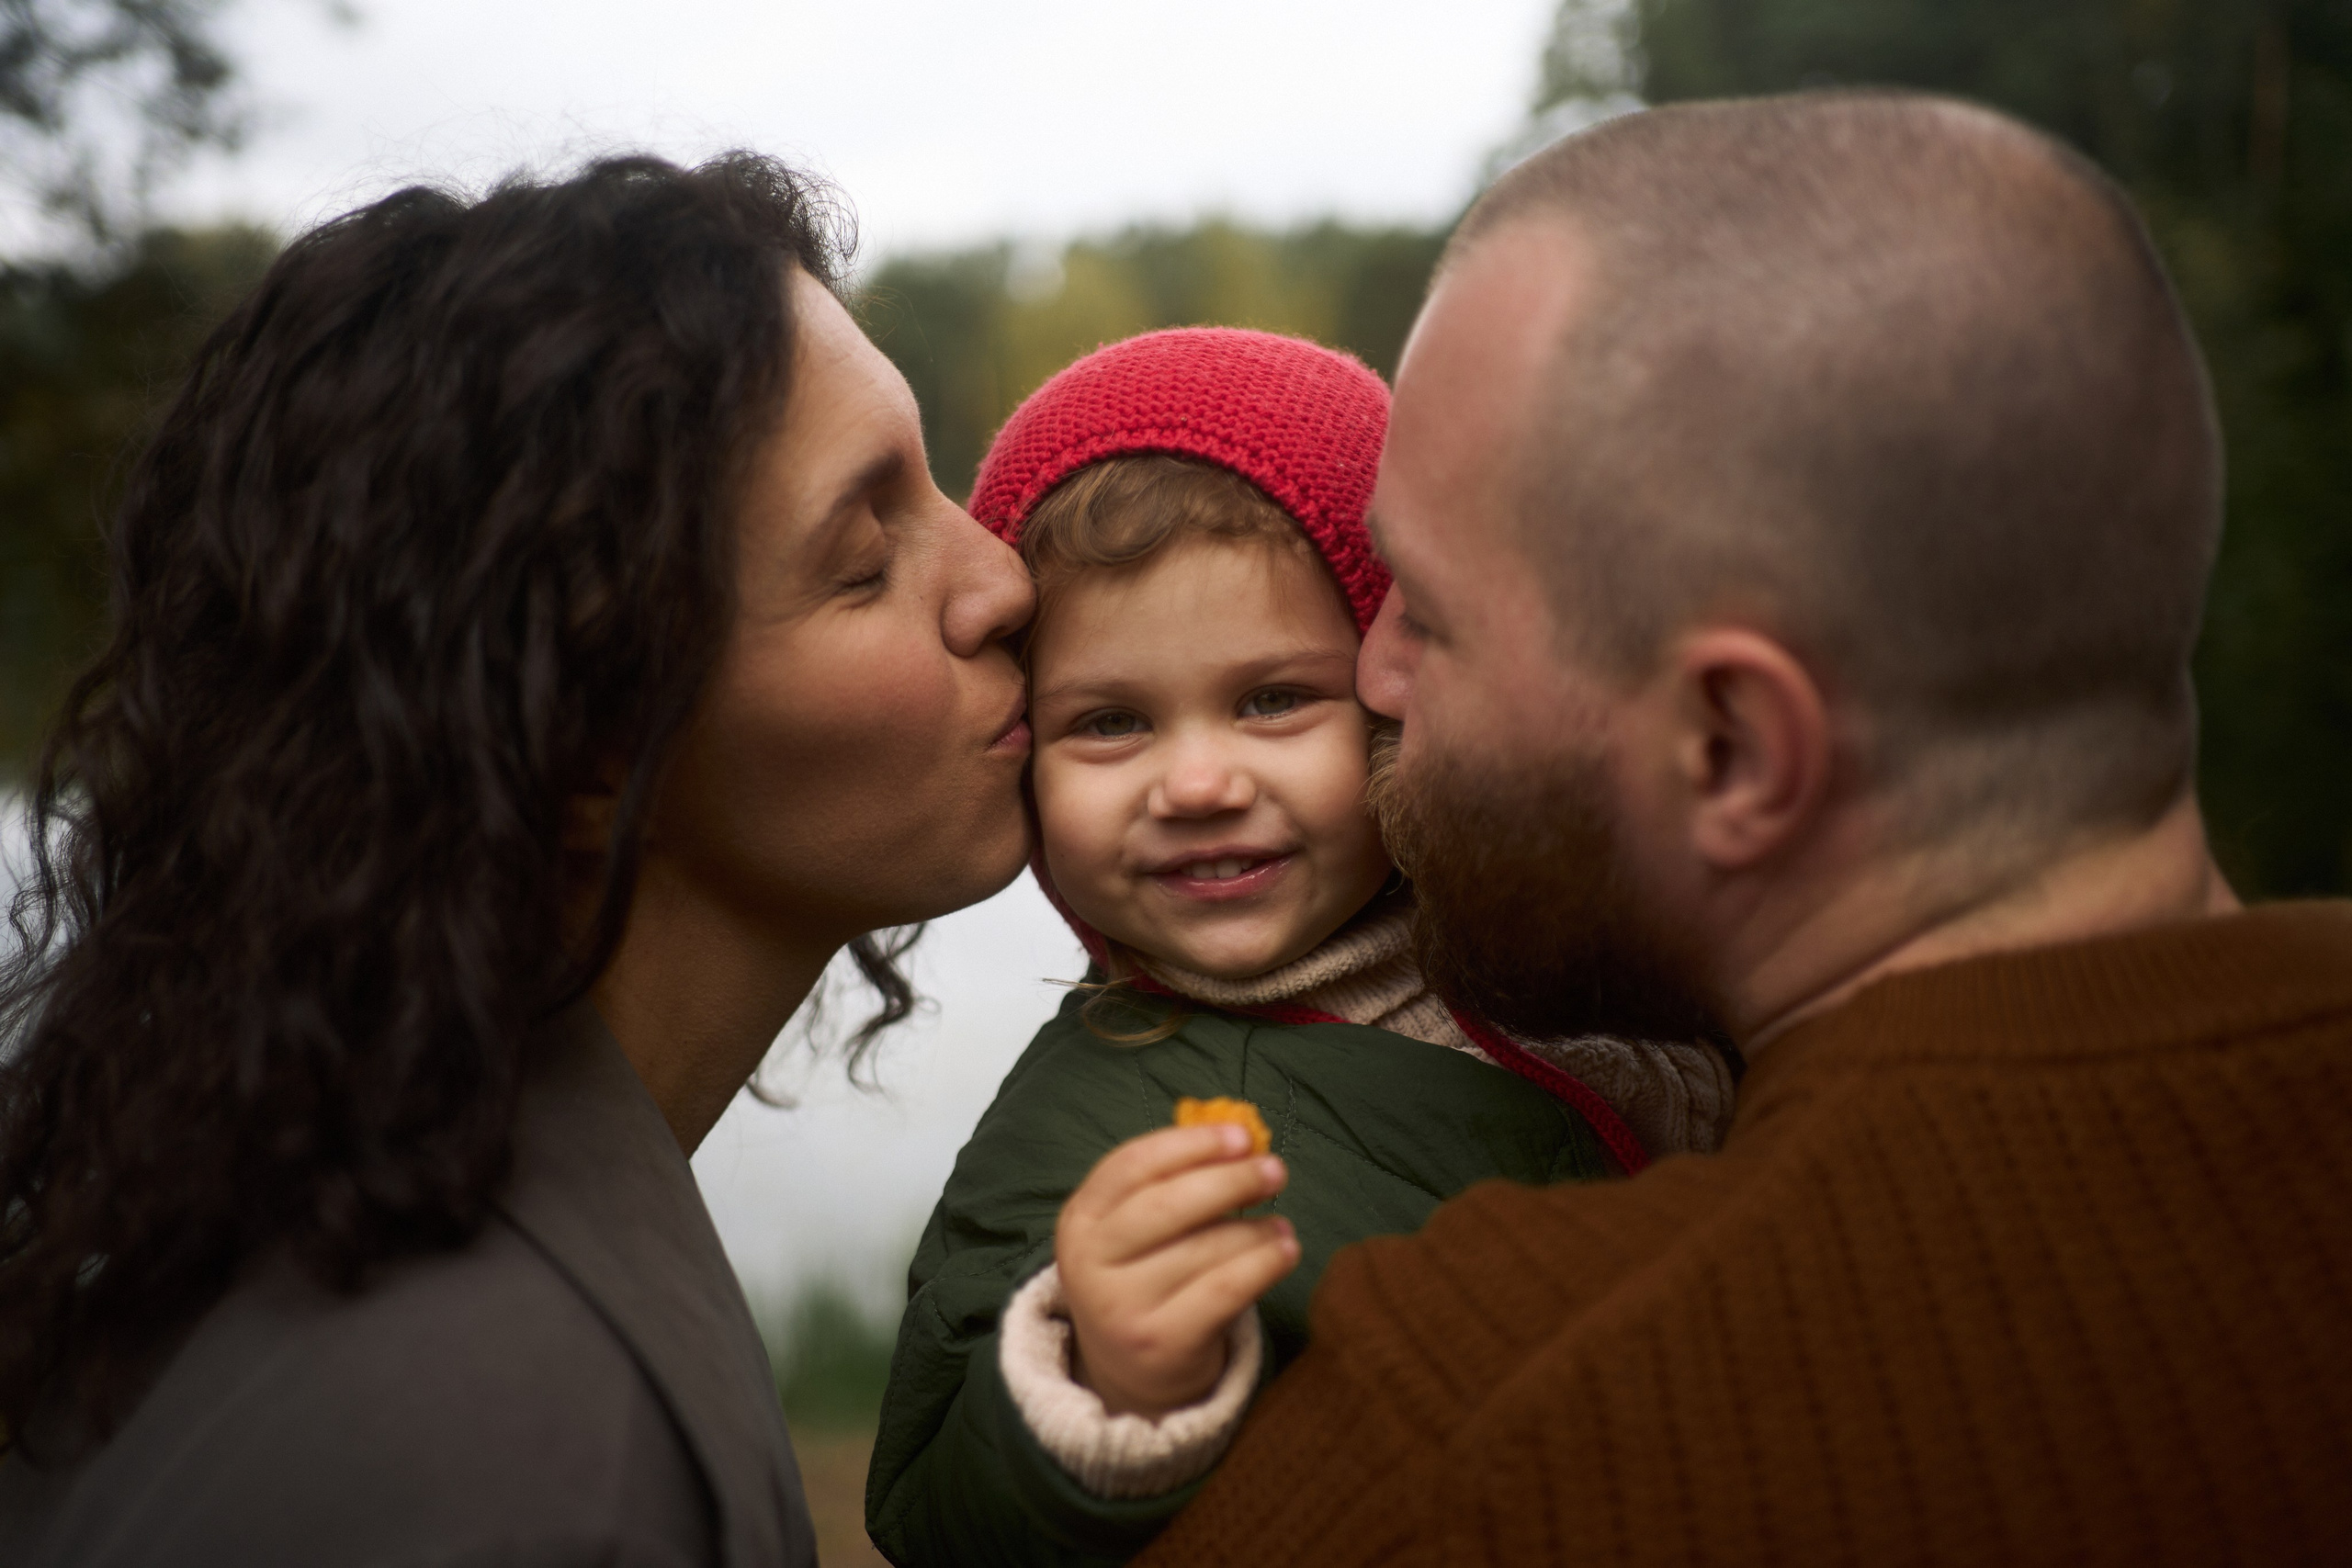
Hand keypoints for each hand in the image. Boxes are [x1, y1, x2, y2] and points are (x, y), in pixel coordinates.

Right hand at [1054, 1122, 1299, 1417]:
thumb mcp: (1136, 1231)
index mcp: (1080, 1218)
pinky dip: (1264, 1265)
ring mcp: (1121, 1307)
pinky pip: (1225, 1291)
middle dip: (1230, 1181)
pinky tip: (1285, 1252)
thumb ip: (1175, 1182)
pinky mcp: (1160, 1343)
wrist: (1131, 1373)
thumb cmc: (1145, 1277)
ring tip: (1282, 1225)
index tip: (1242, 1136)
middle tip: (1275, 1171)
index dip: (1191, 1144)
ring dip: (1256, 1229)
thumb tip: (1242, 1142)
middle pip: (1167, 1205)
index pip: (1133, 1165)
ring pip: (1204, 1249)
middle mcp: (1090, 1262)